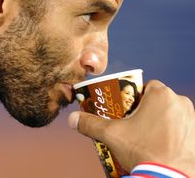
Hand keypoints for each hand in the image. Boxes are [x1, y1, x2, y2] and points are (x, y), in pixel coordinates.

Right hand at [68, 80, 194, 175]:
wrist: (170, 177)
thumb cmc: (144, 151)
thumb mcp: (111, 135)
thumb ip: (90, 124)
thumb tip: (72, 119)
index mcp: (161, 95)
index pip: (145, 86)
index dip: (132, 97)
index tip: (124, 109)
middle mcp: (180, 102)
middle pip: (157, 100)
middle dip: (145, 110)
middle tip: (132, 125)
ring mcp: (192, 119)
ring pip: (170, 113)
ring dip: (159, 121)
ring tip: (145, 137)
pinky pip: (181, 127)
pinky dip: (172, 133)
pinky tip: (160, 146)